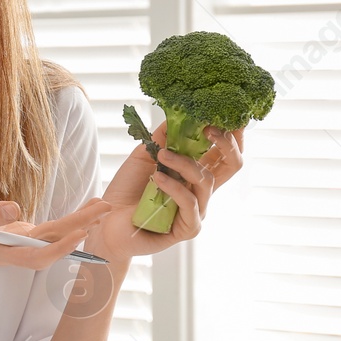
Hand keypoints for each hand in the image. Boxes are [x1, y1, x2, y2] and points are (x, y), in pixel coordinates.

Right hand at [0, 198, 112, 280]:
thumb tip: (16, 208)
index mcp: (0, 251)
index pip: (37, 254)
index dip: (61, 246)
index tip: (81, 232)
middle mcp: (13, 250)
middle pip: (53, 243)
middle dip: (80, 227)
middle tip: (107, 207)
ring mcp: (16, 243)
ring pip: (53, 237)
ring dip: (78, 223)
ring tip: (101, 205)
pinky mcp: (16, 235)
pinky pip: (47, 231)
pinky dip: (66, 221)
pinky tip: (82, 212)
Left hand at [83, 122, 244, 264]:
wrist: (107, 220)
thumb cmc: (127, 190)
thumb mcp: (144, 156)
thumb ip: (163, 137)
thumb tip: (178, 112)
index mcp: (194, 172)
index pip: (224, 151)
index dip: (231, 133)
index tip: (221, 114)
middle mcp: (201, 190)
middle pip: (232, 166)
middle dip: (227, 144)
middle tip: (209, 128)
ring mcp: (197, 210)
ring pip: (205, 181)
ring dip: (184, 163)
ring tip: (161, 155)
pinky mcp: (188, 227)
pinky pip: (189, 203)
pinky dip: (173, 187)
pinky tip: (156, 178)